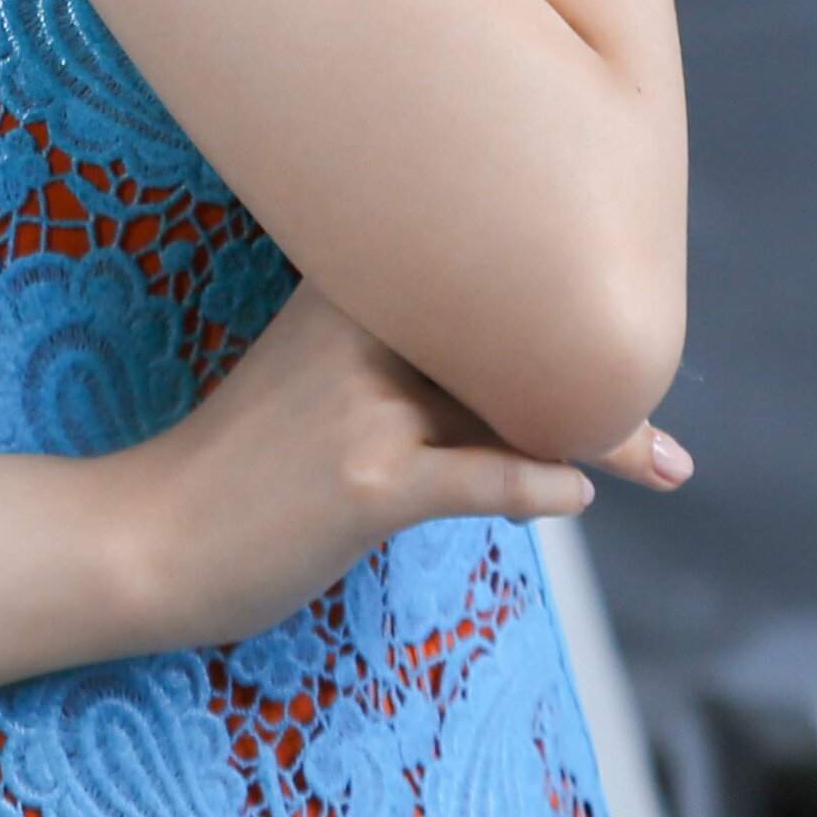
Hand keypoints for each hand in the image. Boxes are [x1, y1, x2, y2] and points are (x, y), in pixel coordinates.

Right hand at [102, 283, 622, 655]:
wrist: (146, 535)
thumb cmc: (240, 465)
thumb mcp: (312, 375)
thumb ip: (399, 356)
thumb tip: (510, 368)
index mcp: (346, 289)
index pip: (480, 281)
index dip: (561, 307)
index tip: (628, 336)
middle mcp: (358, 328)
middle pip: (511, 343)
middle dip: (602, 385)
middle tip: (671, 441)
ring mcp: (362, 403)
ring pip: (513, 408)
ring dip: (598, 439)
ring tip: (663, 464)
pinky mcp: (367, 481)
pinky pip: (485, 478)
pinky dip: (540, 488)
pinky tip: (570, 496)